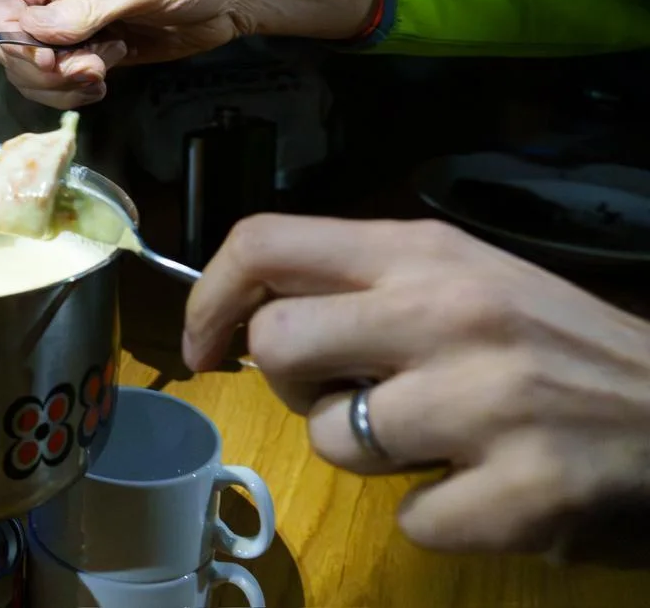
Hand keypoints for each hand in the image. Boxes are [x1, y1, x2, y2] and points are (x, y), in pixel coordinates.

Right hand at [0, 0, 375, 108]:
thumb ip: (82, 9)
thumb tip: (28, 32)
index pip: (4, 0)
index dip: (11, 34)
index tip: (45, 57)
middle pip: (15, 42)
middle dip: (42, 67)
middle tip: (86, 71)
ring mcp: (78, 28)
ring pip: (37, 68)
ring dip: (61, 83)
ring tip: (101, 76)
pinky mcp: (98, 53)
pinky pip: (66, 80)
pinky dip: (76, 91)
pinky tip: (103, 86)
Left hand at [184, 214, 649, 561]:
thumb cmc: (560, 342)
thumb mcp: (464, 276)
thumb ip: (365, 285)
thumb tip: (251, 316)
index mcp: (422, 252)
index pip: (264, 241)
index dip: (209, 297)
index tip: (202, 348)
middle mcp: (445, 312)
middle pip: (276, 345)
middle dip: (288, 386)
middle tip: (343, 395)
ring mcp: (485, 400)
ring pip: (331, 439)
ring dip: (364, 455)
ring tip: (433, 440)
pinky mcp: (522, 489)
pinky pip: (412, 521)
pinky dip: (438, 517)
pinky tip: (485, 488)